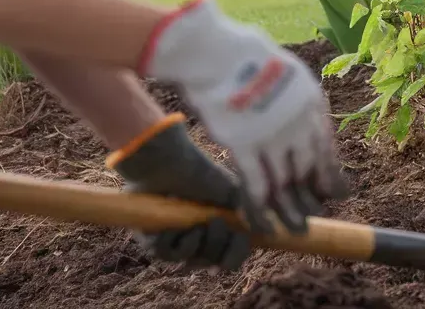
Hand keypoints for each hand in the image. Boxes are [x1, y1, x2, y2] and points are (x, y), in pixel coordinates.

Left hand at [108, 115, 248, 269]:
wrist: (172, 163)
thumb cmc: (203, 174)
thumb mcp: (235, 194)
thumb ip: (254, 214)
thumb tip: (272, 232)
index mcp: (218, 229)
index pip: (231, 257)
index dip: (236, 254)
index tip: (241, 239)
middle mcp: (198, 238)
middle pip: (213, 262)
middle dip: (219, 245)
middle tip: (217, 222)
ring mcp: (175, 239)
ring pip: (190, 261)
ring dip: (198, 245)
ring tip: (198, 223)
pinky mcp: (152, 238)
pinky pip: (166, 255)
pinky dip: (176, 243)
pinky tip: (179, 226)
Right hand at [140, 0, 348, 234]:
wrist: (216, 49)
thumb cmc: (245, 56)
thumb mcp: (284, 73)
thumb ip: (295, 101)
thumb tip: (304, 128)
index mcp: (311, 100)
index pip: (326, 145)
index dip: (328, 173)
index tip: (331, 194)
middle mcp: (298, 120)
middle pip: (308, 166)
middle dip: (309, 195)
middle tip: (310, 217)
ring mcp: (272, 133)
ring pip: (284, 181)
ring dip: (289, 209)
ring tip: (294, 231)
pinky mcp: (243, 144)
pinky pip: (255, 184)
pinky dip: (258, 207)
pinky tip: (262, 223)